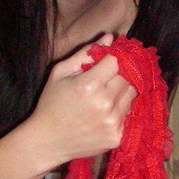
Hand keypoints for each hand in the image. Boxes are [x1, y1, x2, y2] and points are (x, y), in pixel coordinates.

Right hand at [26, 36, 136, 167]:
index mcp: (89, 85)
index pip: (118, 61)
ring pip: (132, 95)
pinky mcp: (117, 136)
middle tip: (109, 76)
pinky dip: (121, 110)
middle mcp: (105, 103)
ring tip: (105, 95)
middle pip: (129, 77)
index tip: (112, 57)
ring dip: (123, 91)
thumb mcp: (60, 73)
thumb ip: (85, 53)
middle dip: (121, 73)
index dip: (117, 56)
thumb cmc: (51, 104)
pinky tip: (105, 112)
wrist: (47, 141)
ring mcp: (113, 122)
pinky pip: (128, 114)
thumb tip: (109, 37)